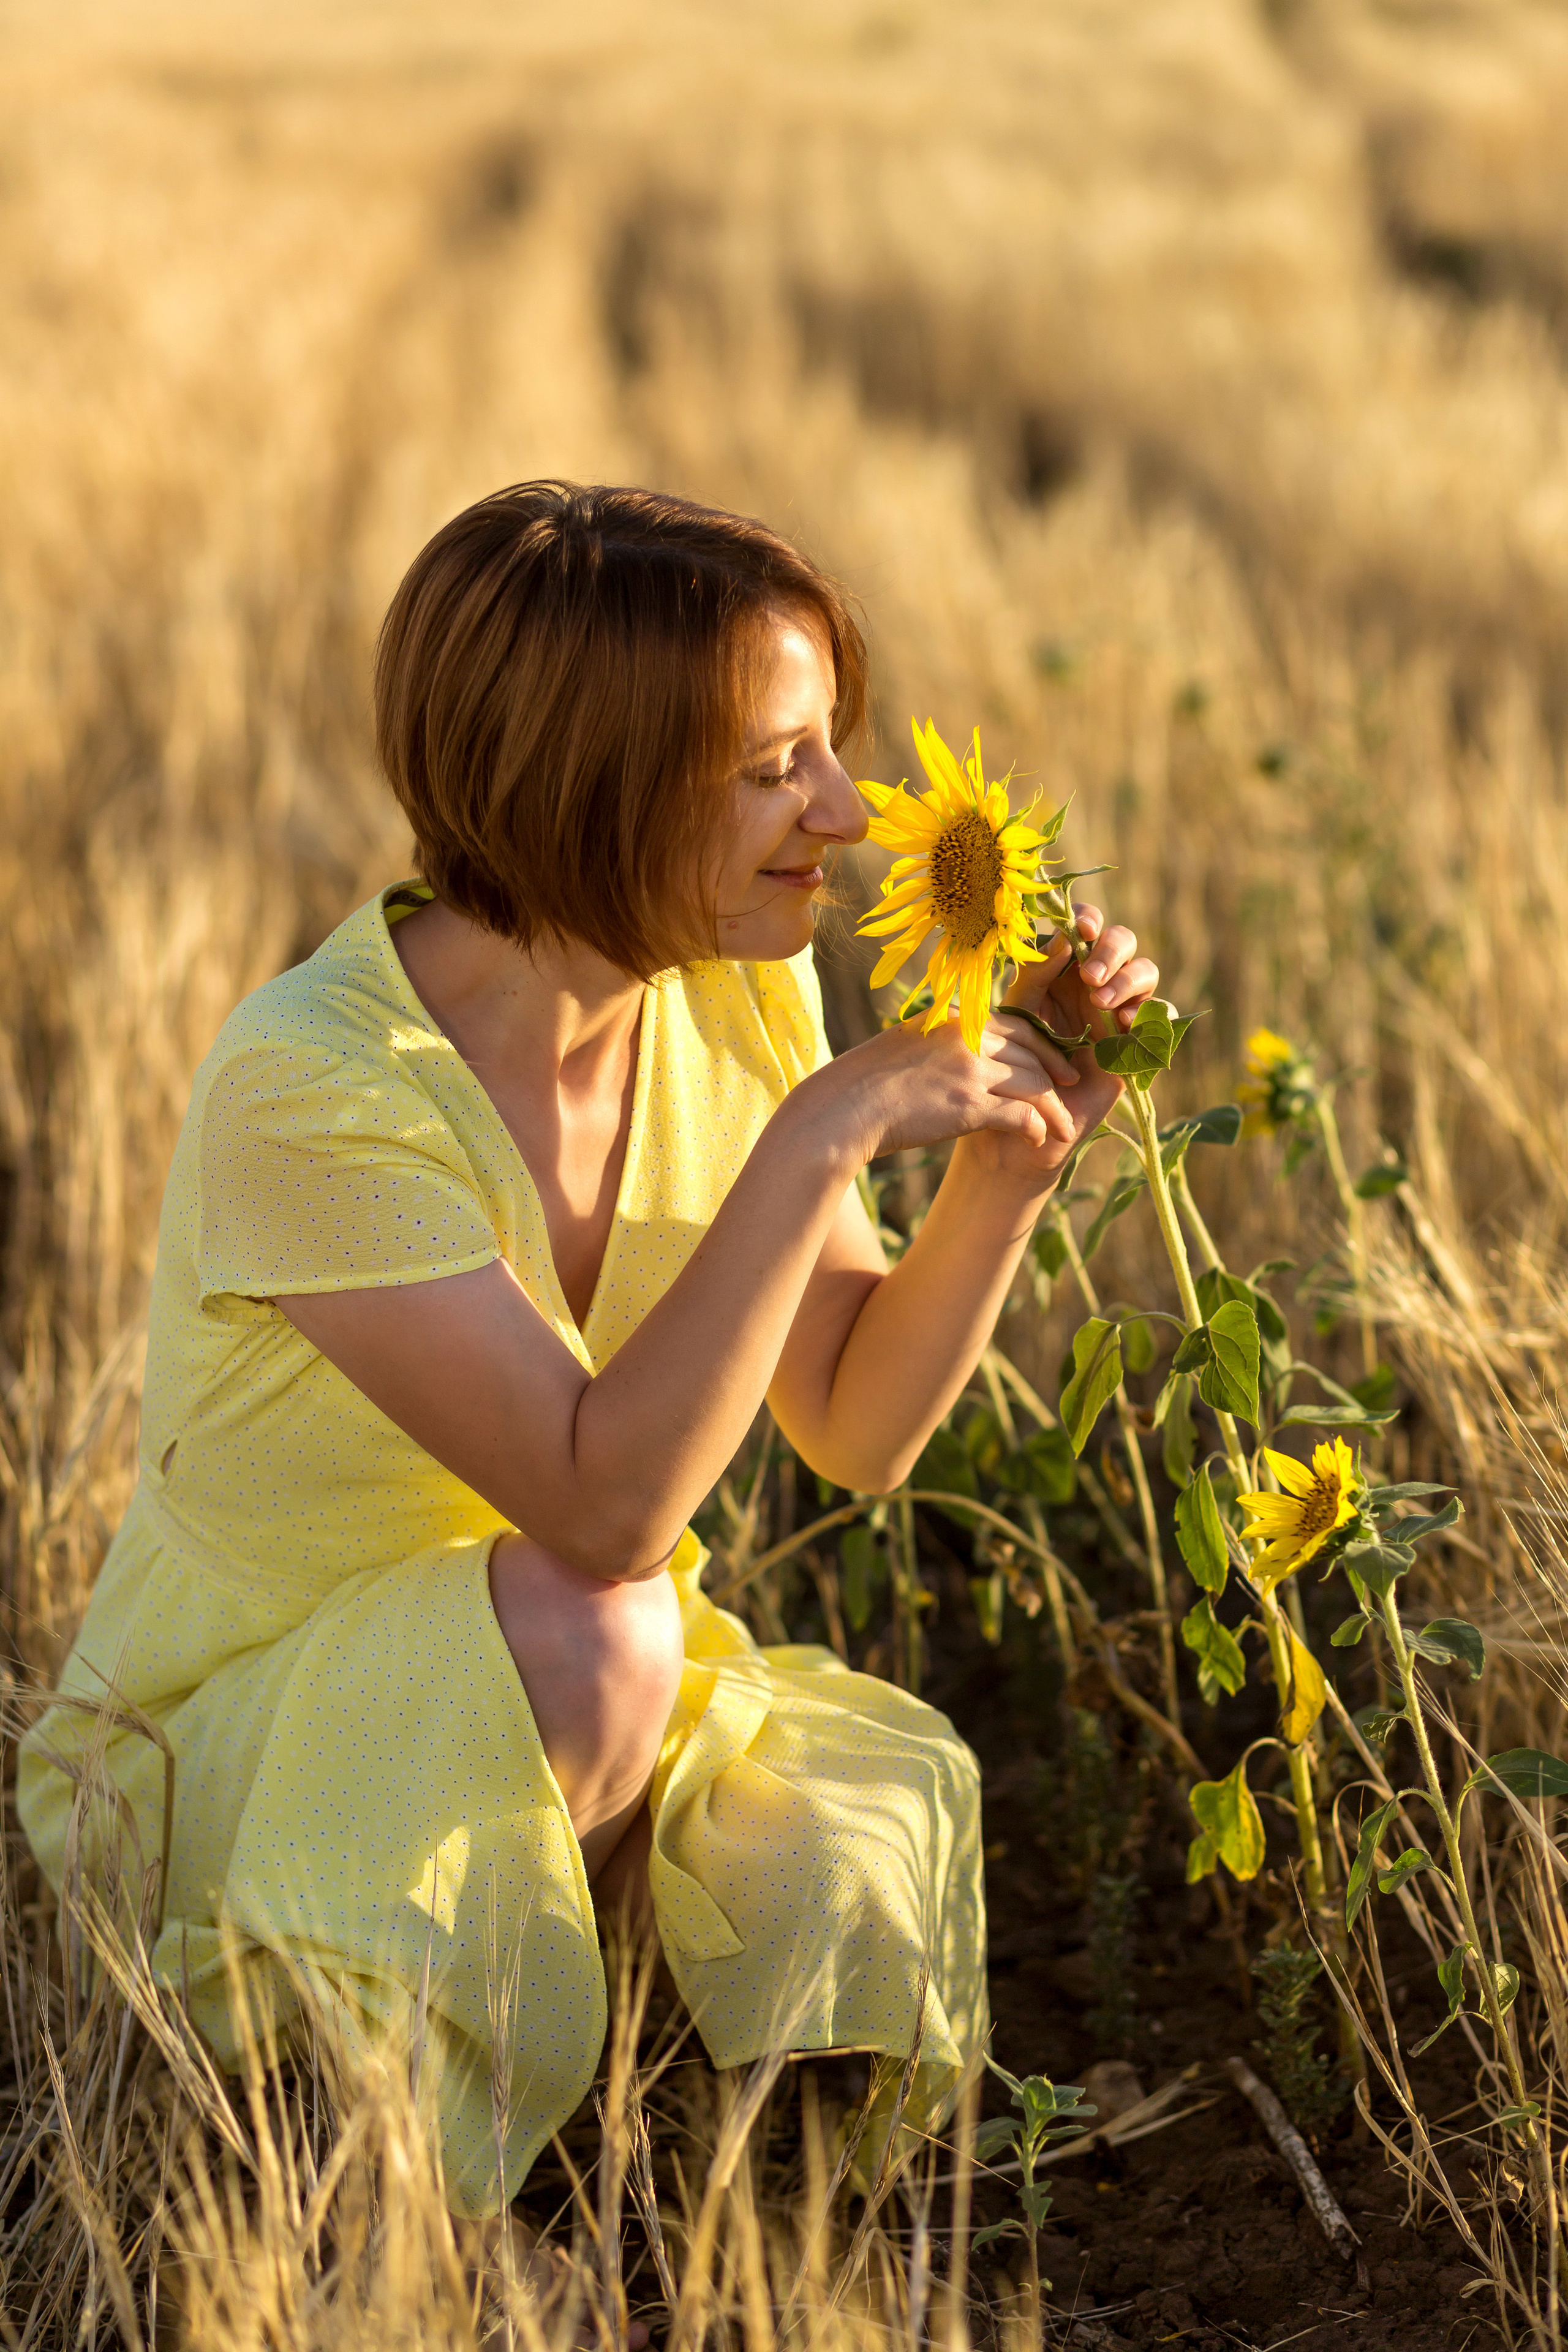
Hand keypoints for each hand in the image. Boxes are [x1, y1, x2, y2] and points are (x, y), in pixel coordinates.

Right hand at [813, 1006, 1082, 1167]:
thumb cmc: (866, 1084)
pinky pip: (1022, 1114)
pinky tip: (1038, 1140)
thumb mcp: (908, 1046)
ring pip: (1034, 1083)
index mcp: (954, 1018)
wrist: (843, 1109)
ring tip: (1064, 1128)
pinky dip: (1036, 1128)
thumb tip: (965, 1055)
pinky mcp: (969, 1104)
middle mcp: (967, 1036)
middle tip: (1070, 1091)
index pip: (1016, 1025)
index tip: (1055, 1063)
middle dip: (1057, 1073)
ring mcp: (969, 1069)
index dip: (1043, 1046)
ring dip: (1054, 1109)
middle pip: (1032, 1051)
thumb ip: (943, 1043)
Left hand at [959, 902, 1160, 1188]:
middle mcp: (1095, 982)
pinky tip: (1124, 1024)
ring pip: (1146, 971)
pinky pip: (1161, 1015)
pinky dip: (1148, 1011)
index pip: (1086, 928)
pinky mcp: (1135, 1040)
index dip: (1089, 920)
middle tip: (1090, 977)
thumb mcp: (1018, 1011)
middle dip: (1111, 951)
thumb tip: (1063, 937)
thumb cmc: (1014, 1061)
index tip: (1081, 929)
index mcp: (1063, 967)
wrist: (1026, 1118)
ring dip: (1128, 979)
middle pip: (1123, 942)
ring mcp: (1119, 1009)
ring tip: (1101, 1003)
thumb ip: (1036, 973)